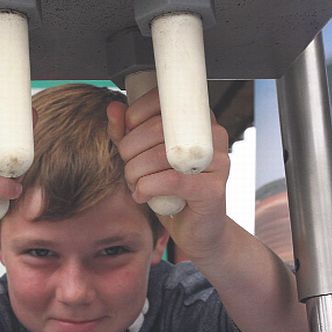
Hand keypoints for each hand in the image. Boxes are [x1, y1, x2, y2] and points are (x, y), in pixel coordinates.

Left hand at [107, 88, 230, 260]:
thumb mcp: (144, 158)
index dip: (136, 114)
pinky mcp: (213, 189)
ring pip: (161, 156)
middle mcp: (214, 136)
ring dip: (135, 171)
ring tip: (134, 183)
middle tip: (127, 165)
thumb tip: (113, 109)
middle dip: (131, 148)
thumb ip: (128, 134)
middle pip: (159, 128)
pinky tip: (142, 195)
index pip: (165, 100)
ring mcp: (218, 162)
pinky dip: (147, 188)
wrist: (198, 230)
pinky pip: (171, 181)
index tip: (127, 132)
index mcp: (199, 120)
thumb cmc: (171, 191)